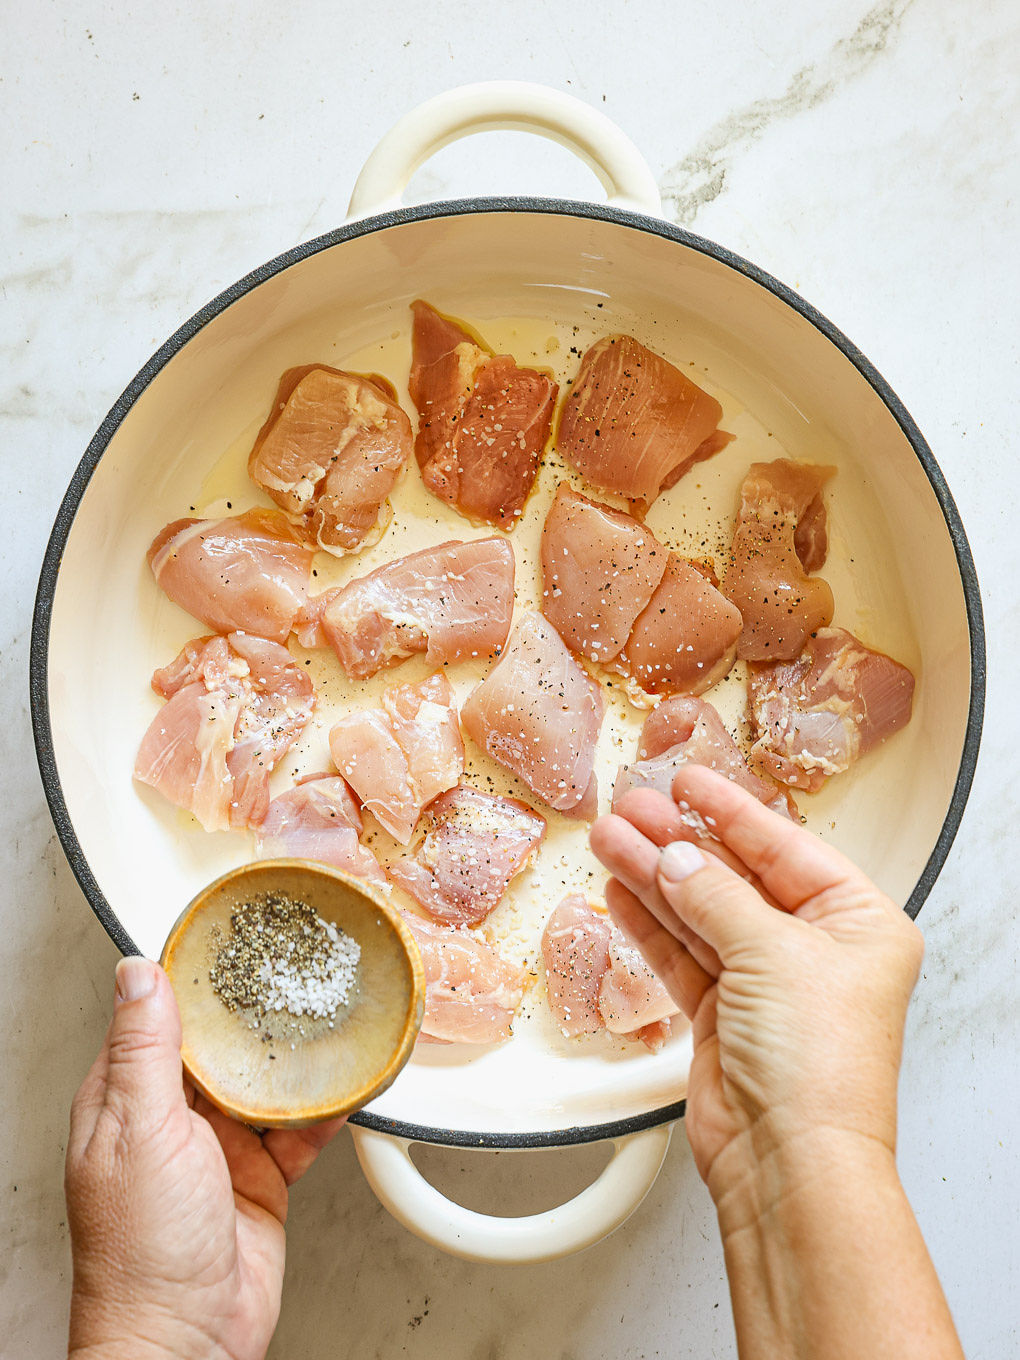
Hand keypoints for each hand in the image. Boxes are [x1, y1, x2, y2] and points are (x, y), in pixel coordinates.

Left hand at [65, 957, 344, 1359]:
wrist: (186, 1342)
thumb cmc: (140, 1253)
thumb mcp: (139, 1131)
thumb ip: (144, 1051)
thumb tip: (136, 974)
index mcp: (125, 1100)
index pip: (157, 1019)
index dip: (191, 981)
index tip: (226, 941)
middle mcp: (171, 1120)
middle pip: (219, 1047)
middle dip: (253, 1013)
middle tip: (291, 969)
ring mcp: (218, 1149)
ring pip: (264, 1083)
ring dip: (294, 1058)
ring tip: (326, 1014)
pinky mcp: (261, 1177)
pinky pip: (300, 1129)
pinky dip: (326, 1107)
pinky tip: (347, 1080)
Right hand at [589, 765, 923, 1206]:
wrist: (790, 1162)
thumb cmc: (819, 1067)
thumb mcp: (771, 952)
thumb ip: (716, 895)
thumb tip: (676, 856)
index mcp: (858, 924)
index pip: (785, 848)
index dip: (732, 811)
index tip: (688, 781)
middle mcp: (815, 951)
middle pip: (736, 877)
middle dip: (680, 843)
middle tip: (632, 808)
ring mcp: (767, 984)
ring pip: (701, 914)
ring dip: (654, 877)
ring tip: (611, 840)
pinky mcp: (725, 1017)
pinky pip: (682, 954)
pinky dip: (650, 924)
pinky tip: (623, 890)